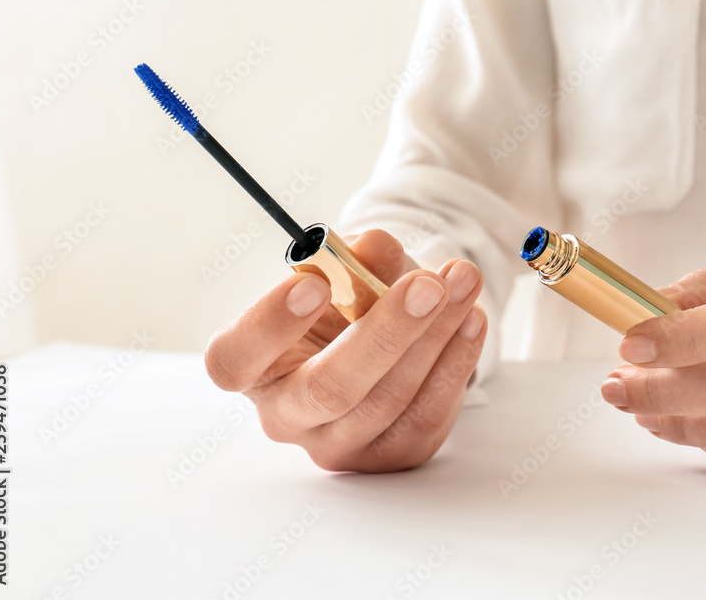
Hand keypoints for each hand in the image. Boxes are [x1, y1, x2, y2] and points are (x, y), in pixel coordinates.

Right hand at [204, 229, 486, 471]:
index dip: (269, 326)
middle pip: (328, 389)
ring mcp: (337, 444)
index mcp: (251, 366)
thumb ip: (353, 257)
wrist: (382, 341)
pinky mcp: (388, 456)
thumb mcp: (343, 271)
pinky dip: (455, 362)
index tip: (315, 284)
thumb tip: (374, 249)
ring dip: (435, 336)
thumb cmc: (345, 303)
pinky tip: (472, 318)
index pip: (234, 360)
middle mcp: (285, 415)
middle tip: (426, 285)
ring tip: (462, 283)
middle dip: (385, 332)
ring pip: (388, 399)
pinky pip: (426, 415)